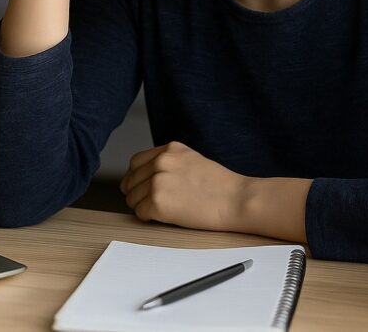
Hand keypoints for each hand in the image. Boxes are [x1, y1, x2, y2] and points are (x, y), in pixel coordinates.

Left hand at [119, 141, 248, 231]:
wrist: (237, 200)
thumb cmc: (221, 186)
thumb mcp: (192, 160)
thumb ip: (169, 162)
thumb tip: (145, 175)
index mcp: (170, 149)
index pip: (135, 162)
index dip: (136, 178)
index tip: (141, 188)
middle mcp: (161, 161)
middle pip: (130, 181)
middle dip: (138, 194)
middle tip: (151, 203)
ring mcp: (158, 181)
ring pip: (132, 198)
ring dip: (143, 207)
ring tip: (164, 210)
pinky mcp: (158, 202)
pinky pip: (139, 213)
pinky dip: (149, 218)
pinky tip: (165, 217)